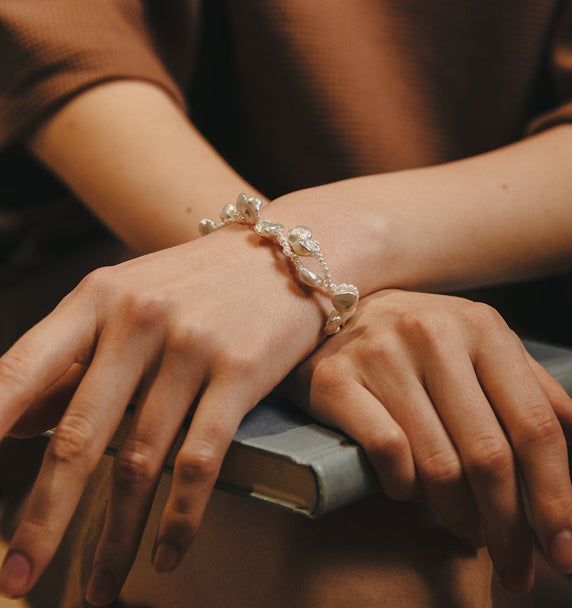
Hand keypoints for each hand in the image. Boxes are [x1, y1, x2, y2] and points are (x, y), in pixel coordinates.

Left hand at [0, 226, 325, 604]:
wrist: (291, 251)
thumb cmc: (195, 282)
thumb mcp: (126, 300)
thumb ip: (73, 359)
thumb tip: (15, 423)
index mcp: (96, 298)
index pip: (20, 370)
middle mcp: (139, 319)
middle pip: (78, 437)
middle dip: (43, 519)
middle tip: (18, 578)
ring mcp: (192, 346)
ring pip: (139, 462)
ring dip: (113, 537)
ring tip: (96, 588)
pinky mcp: (241, 371)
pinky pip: (200, 461)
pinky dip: (179, 519)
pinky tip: (166, 554)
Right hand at [284, 290, 571, 595]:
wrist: (331, 303)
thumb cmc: (425, 339)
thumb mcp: (485, 351)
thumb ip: (538, 393)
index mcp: (484, 328)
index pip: (535, 424)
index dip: (556, 497)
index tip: (565, 554)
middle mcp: (434, 333)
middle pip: (489, 455)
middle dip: (510, 529)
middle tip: (518, 573)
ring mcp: (382, 353)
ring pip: (438, 464)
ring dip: (459, 517)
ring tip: (469, 534)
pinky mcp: (336, 377)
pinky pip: (386, 452)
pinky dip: (404, 488)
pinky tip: (409, 496)